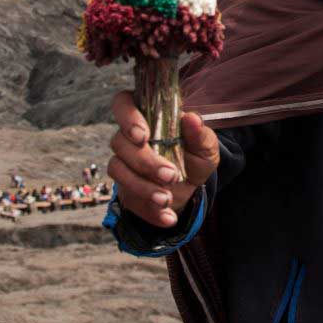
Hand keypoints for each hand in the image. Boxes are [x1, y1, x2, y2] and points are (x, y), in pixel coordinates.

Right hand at [107, 90, 219, 226]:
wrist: (194, 186)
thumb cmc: (196, 156)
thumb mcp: (205, 146)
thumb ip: (199, 133)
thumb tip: (192, 118)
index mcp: (147, 117)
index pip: (123, 104)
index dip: (127, 118)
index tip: (143, 136)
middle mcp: (128, 139)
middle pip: (119, 142)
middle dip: (144, 161)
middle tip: (170, 175)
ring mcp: (123, 164)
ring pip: (118, 170)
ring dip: (142, 187)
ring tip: (167, 198)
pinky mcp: (125, 189)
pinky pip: (128, 200)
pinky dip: (149, 212)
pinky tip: (168, 217)